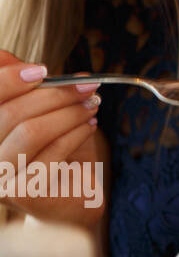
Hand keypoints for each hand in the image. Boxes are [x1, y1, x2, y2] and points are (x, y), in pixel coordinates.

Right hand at [0, 49, 102, 220]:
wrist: (71, 198)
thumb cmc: (53, 151)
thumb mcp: (37, 115)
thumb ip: (20, 89)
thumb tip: (7, 58)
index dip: (8, 80)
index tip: (42, 69)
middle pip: (9, 114)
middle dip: (54, 94)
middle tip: (87, 84)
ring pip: (31, 132)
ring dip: (68, 112)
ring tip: (92, 104)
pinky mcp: (22, 194)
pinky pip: (52, 153)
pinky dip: (76, 133)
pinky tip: (90, 125)